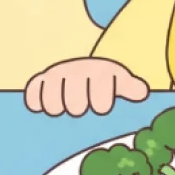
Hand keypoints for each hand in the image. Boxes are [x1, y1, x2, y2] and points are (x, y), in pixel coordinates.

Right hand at [24, 58, 148, 116]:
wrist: (85, 66)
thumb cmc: (105, 80)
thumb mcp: (120, 80)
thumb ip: (130, 87)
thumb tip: (142, 92)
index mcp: (99, 71)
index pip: (99, 100)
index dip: (101, 105)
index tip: (102, 104)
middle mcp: (76, 70)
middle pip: (75, 107)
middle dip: (79, 108)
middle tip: (82, 105)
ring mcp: (56, 74)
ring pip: (53, 104)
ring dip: (59, 109)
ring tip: (65, 106)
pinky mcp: (40, 79)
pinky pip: (32, 95)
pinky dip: (37, 101)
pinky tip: (45, 104)